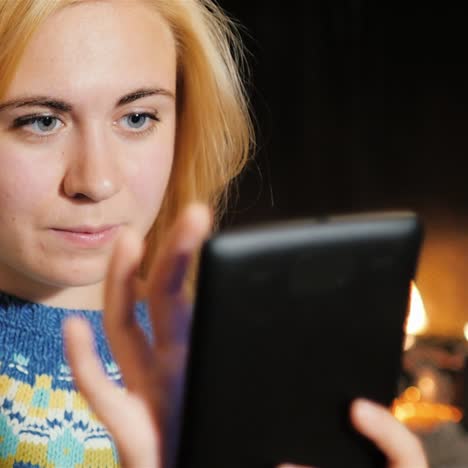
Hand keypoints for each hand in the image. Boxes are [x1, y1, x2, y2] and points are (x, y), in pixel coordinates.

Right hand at [64, 203, 427, 467]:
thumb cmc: (245, 436)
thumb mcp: (270, 386)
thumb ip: (286, 351)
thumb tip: (330, 314)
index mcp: (202, 348)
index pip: (194, 289)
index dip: (198, 255)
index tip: (213, 223)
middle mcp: (171, 360)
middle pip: (163, 295)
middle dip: (174, 252)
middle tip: (196, 214)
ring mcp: (148, 389)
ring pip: (124, 327)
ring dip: (121, 282)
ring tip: (128, 239)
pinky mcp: (131, 429)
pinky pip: (99, 392)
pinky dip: (82, 361)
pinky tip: (74, 329)